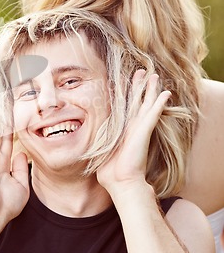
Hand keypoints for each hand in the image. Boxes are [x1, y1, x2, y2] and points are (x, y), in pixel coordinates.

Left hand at [96, 70, 170, 198]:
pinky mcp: (144, 131)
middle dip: (139, 86)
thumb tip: (86, 146)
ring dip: (150, 89)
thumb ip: (97, 144)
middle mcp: (132, 127)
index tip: (123, 81)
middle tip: (142, 71)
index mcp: (122, 129)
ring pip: (147, 103)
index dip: (125, 93)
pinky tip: (166, 93)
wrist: (120, 181)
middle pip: (137, 101)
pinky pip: (153, 114)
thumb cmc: (109, 171)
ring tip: (154, 76)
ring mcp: (139, 128)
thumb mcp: (100, 151)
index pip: (124, 107)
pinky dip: (159, 103)